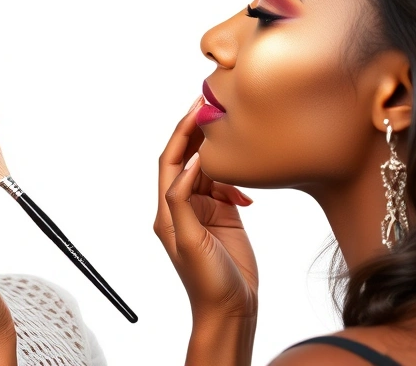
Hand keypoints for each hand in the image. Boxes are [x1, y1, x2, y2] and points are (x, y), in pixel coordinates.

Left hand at [153, 100, 257, 363]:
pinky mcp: (223, 215)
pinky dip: (236, 179)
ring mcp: (203, 209)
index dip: (181, 132)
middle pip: (187, 158)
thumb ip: (184, 200)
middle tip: (215, 106)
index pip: (170, 160)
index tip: (198, 109)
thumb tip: (191, 161)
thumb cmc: (206, 283)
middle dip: (199, 133)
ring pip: (208, 169)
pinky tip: (248, 187)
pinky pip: (226, 185)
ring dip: (219, 152)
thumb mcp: (190, 240)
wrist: (230, 310)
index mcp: (167, 209)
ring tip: (234, 133)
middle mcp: (182, 206)